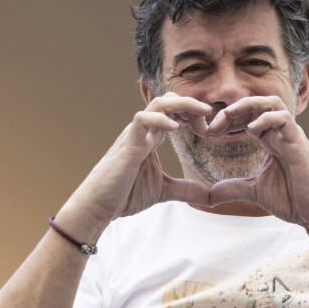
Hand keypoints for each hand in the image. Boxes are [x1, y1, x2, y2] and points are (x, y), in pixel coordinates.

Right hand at [61, 93, 211, 225]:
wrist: (98, 207)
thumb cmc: (125, 194)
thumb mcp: (165, 191)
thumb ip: (187, 191)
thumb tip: (211, 197)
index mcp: (153, 137)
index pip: (176, 111)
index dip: (194, 115)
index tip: (209, 130)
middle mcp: (145, 131)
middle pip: (169, 101)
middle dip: (191, 103)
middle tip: (209, 116)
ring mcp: (135, 135)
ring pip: (157, 104)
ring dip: (182, 103)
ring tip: (201, 112)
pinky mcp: (127, 145)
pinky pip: (141, 120)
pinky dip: (159, 119)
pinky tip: (175, 128)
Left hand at [207, 96, 308, 243]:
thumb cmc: (293, 200)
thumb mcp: (254, 191)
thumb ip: (232, 188)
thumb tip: (208, 195)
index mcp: (271, 140)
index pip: (248, 116)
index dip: (227, 120)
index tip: (209, 132)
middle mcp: (281, 133)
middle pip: (257, 104)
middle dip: (232, 110)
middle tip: (212, 126)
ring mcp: (291, 136)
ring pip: (272, 103)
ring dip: (247, 106)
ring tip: (228, 117)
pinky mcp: (299, 145)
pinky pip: (284, 119)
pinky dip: (266, 119)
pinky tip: (250, 131)